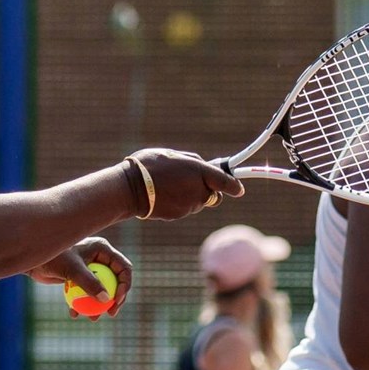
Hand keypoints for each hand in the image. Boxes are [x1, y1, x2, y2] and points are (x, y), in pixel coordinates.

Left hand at [28, 237, 133, 316]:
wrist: (32, 260)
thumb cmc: (52, 257)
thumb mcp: (72, 270)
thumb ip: (89, 282)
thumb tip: (106, 300)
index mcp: (102, 250)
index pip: (123, 268)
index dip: (124, 285)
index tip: (117, 300)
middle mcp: (99, 258)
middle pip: (115, 281)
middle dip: (114, 299)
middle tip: (111, 313)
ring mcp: (89, 268)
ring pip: (101, 290)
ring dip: (98, 306)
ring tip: (93, 319)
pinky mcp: (79, 278)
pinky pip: (86, 293)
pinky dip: (82, 304)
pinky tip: (74, 314)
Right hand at [127, 149, 242, 220]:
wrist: (129, 189)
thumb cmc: (147, 166)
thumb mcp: (172, 154)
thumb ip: (192, 162)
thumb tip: (203, 167)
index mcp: (199, 171)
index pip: (225, 181)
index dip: (234, 185)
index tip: (239, 189)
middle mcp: (198, 191)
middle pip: (212, 194)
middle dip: (205, 188)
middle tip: (187, 178)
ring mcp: (188, 206)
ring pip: (197, 202)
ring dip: (189, 195)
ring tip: (168, 184)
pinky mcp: (178, 215)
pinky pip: (184, 208)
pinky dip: (177, 203)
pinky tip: (162, 194)